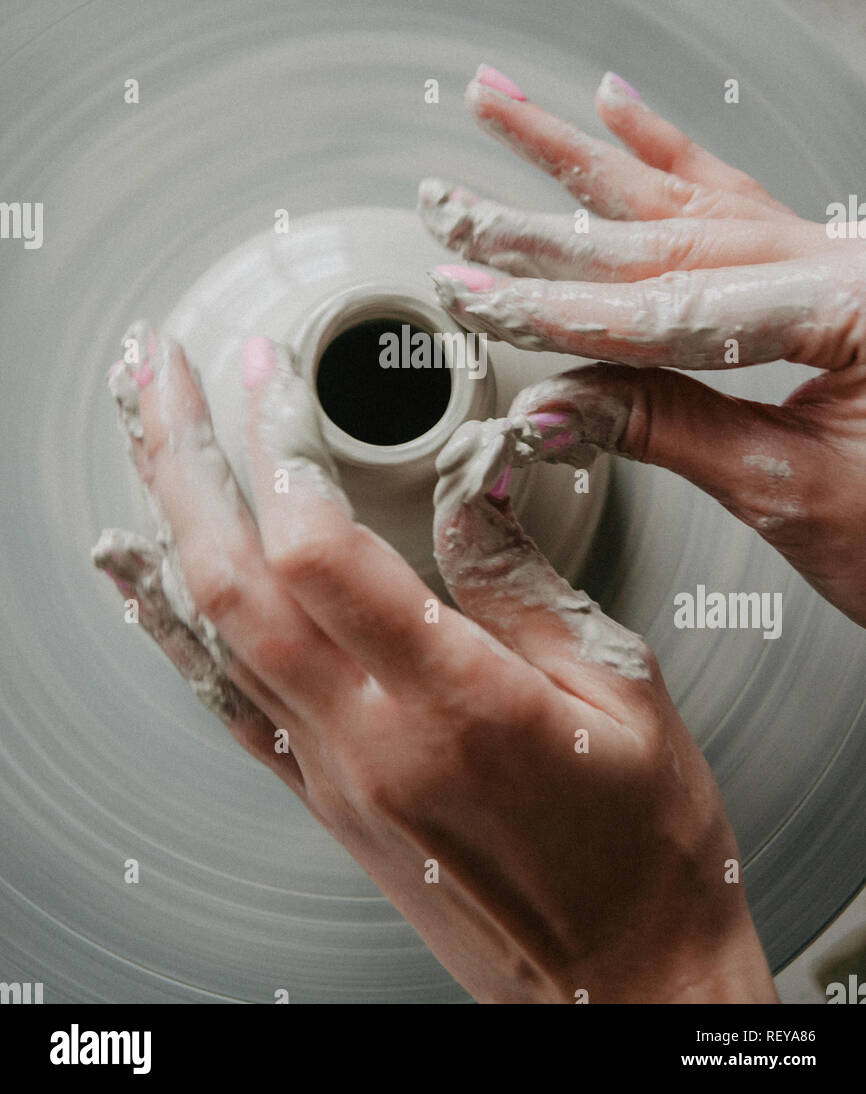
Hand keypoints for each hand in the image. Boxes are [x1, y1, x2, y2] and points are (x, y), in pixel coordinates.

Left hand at [94, 322, 775, 1003]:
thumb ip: (524, 581)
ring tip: (149, 442)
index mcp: (459, 708)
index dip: (284, 452)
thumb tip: (471, 484)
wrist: (621, 977)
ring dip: (168, 526)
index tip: (276, 377)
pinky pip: (226, 702)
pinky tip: (144, 575)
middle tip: (168, 377)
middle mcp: (374, 745)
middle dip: (186, 464)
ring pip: (213, 636)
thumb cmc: (644, 847)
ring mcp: (337, 777)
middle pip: (235, 586)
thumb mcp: (622, 687)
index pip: (325, 559)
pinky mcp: (328, 799)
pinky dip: (174, 626)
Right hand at [421, 66, 865, 627]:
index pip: (666, 306)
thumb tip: (555, 405)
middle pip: (661, 233)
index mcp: (847, 306)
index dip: (557, 307)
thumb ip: (668, 432)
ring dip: (580, 156)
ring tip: (499, 102)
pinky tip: (616, 107)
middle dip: (540, 225)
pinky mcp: (822, 270)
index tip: (473, 295)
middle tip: (450, 206)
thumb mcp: (792, 493)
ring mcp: (833, 255)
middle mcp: (842, 260)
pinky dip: (670, 152)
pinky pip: (736, 197)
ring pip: (686, 195)